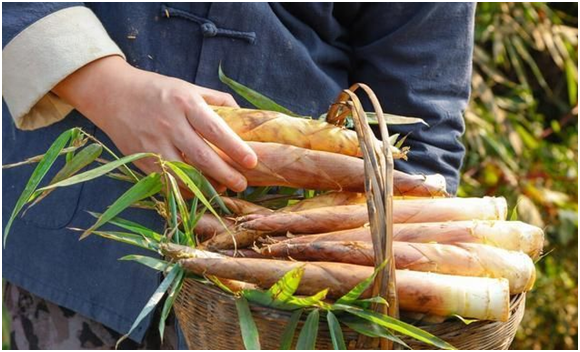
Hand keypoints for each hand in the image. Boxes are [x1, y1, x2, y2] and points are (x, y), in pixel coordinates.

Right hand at [53, 56, 256, 191]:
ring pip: (185, 173)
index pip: (215, 130)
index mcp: (185, 103)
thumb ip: (216, 100)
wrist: (112, 94)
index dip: (235, 148)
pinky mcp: (142, 159)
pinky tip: (198, 190)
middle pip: (203, 156)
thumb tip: (243, 114)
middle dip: (226, 174)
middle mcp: (170, 124)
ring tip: (222, 189)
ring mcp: (154, 144)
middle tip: (242, 184)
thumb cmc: (157, 90)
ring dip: (207, 185)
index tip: (252, 161)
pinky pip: (168, 180)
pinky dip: (185, 189)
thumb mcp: (188, 87)